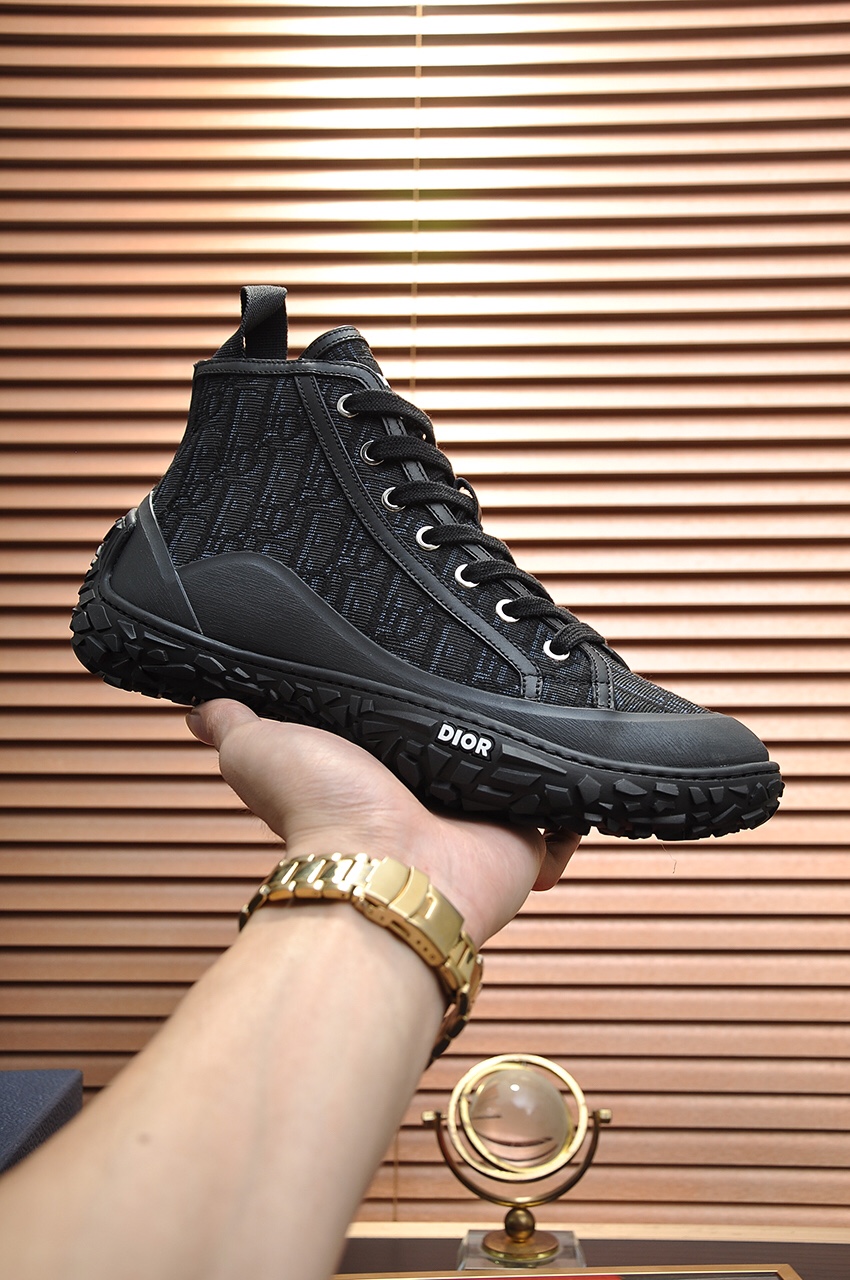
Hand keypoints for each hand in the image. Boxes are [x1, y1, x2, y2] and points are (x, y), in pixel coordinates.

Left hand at [187, 700, 579, 946]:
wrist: (384, 869)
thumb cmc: (323, 813)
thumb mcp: (262, 749)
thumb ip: (234, 724)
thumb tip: (198, 707)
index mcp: (385, 766)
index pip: (415, 725)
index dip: (425, 701)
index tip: (437, 668)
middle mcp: (437, 792)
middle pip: (476, 748)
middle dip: (488, 722)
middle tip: (499, 685)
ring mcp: (483, 816)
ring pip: (524, 776)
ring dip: (534, 755)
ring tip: (542, 717)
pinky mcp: (527, 835)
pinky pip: (564, 813)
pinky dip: (572, 801)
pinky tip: (566, 772)